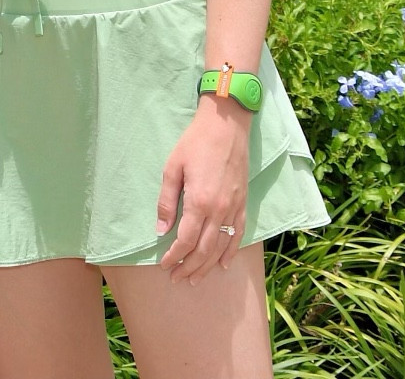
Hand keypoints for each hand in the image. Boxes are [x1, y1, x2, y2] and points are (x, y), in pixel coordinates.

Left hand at [155, 98, 250, 282]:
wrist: (226, 125)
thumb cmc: (195, 142)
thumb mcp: (173, 167)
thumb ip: (167, 201)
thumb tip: (161, 230)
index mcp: (200, 202)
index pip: (186, 240)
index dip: (174, 256)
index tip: (164, 265)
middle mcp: (219, 210)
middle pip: (204, 250)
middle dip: (189, 267)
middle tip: (177, 278)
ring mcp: (234, 208)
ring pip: (221, 247)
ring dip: (208, 266)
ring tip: (195, 278)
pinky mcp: (243, 203)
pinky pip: (238, 234)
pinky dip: (231, 251)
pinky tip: (223, 263)